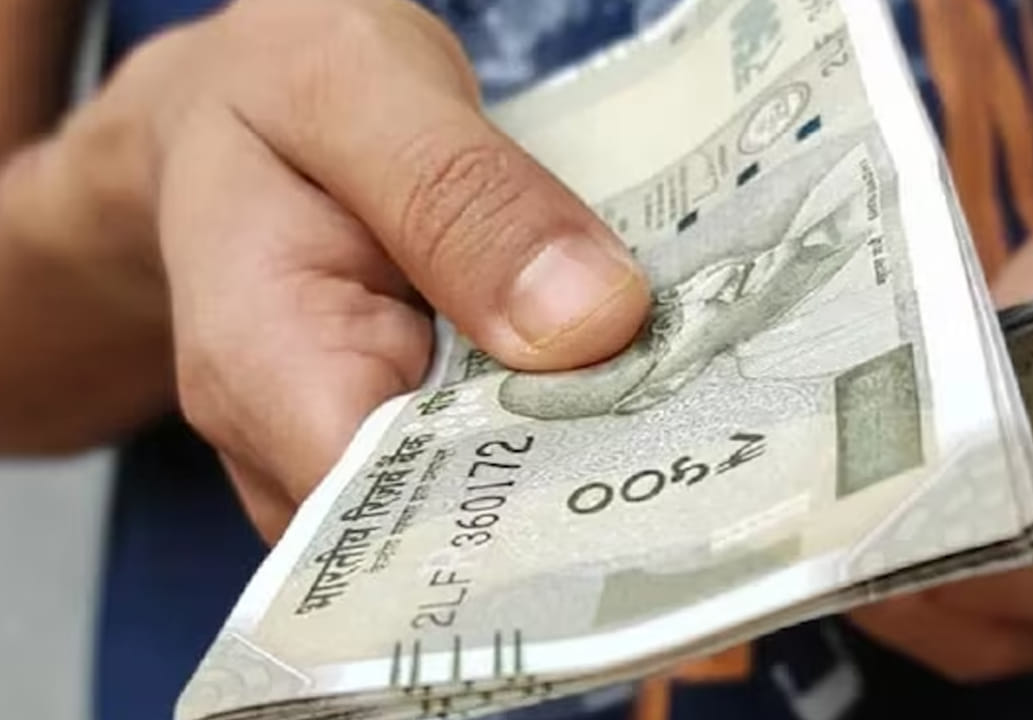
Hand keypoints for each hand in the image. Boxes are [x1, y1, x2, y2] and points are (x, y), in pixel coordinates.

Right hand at [6, 0, 648, 540]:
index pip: (394, 512)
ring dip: (575, 446)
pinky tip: (617, 368)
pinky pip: (486, 450)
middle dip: (572, 474)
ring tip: (668, 381)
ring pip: (478, 495)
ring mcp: (342, 445)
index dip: (521, 501)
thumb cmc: (274, 84)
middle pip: (451, 520)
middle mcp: (290, 441)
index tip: (641, 447)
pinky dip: (555, 415)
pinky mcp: (393, 428)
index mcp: (261, 366)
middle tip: (688, 406)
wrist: (233, 101)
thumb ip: (458, 196)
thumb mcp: (355, 86)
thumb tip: (588, 323)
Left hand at [849, 217, 1032, 680]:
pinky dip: (921, 620)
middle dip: (929, 598)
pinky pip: (987, 641)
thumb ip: (1017, 311)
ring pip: (1001, 645)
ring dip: (911, 617)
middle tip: (842, 560)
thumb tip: (917, 368)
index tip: (904, 544)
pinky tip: (858, 576)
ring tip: (834, 568)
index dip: (998, 574)